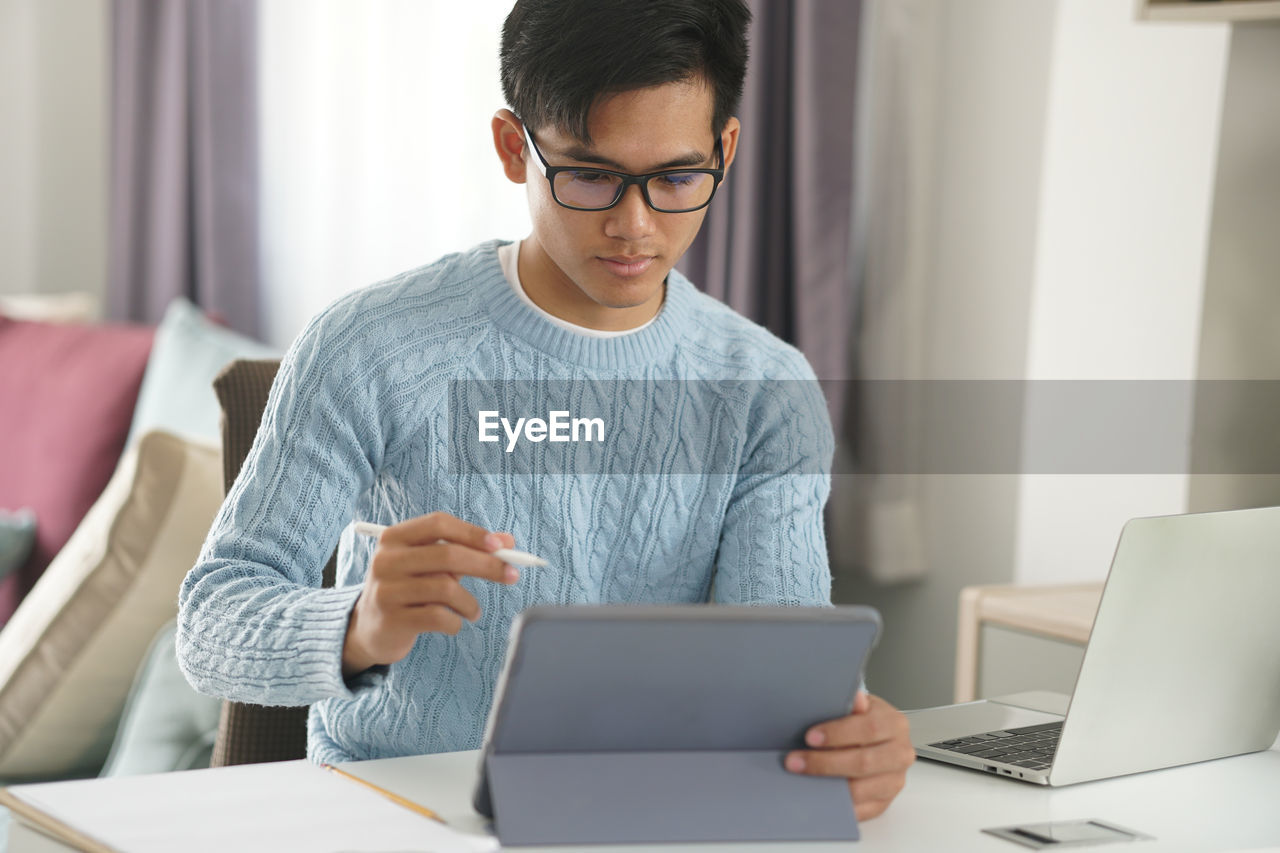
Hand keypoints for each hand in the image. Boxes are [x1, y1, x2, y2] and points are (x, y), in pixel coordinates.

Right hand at [342, 512, 518, 676]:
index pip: (439, 524)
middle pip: (447, 555)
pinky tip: (453, 623)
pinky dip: (455, 622)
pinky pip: (438, 617)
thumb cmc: (410, 589)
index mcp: (395, 537)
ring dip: (470, 602)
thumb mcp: (433, 565)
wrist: (370, 629)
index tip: (500, 546)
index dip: (472, 533)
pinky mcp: (391, 620)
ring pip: (446, 588)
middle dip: (486, 565)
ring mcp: (386, 590)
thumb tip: (508, 542)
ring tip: (473, 611)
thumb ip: (467, 550)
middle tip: (511, 575)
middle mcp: (386, 560)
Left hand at [785, 692, 914, 820]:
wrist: (876, 740)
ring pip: (861, 789)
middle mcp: (900, 754)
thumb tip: (854, 698)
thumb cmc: (862, 721)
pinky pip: (861, 809)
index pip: (869, 729)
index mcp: (894, 724)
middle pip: (864, 762)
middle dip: (825, 763)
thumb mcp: (858, 706)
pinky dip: (837, 804)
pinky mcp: (884, 802)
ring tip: (802, 777)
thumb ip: (853, 703)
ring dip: (827, 785)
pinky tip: (817, 795)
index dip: (838, 734)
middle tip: (796, 760)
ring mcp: (894, 780)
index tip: (810, 737)